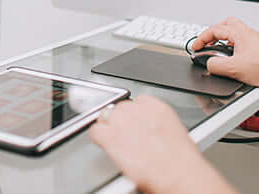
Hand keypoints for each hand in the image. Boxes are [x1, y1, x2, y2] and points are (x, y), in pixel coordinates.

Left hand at [89, 96, 233, 193]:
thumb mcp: (174, 130)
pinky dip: (98, 137)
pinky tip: (104, 144)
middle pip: (119, 108)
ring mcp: (120, 120)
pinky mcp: (109, 135)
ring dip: (109, 128)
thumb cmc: (181, 158)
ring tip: (118, 142)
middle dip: (121, 121)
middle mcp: (134, 108)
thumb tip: (150, 129)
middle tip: (127, 137)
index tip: (135, 125)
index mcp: (153, 104)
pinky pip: (95, 131)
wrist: (177, 173)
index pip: (136, 102)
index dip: (133, 116)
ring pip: (105, 117)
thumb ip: (156, 123)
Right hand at [192, 17, 258, 85]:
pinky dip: (235, 50)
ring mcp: (255, 41)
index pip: (214, 29)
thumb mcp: (236, 69)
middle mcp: (248, 34)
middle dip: (215, 33)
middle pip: (226, 24)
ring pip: (236, 34)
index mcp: (240, 34)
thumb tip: (208, 64)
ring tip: (219, 51)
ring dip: (225, 41)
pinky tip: (235, 61)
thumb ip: (217, 65)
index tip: (196, 48)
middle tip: (208, 43)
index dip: (201, 38)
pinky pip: (243, 44)